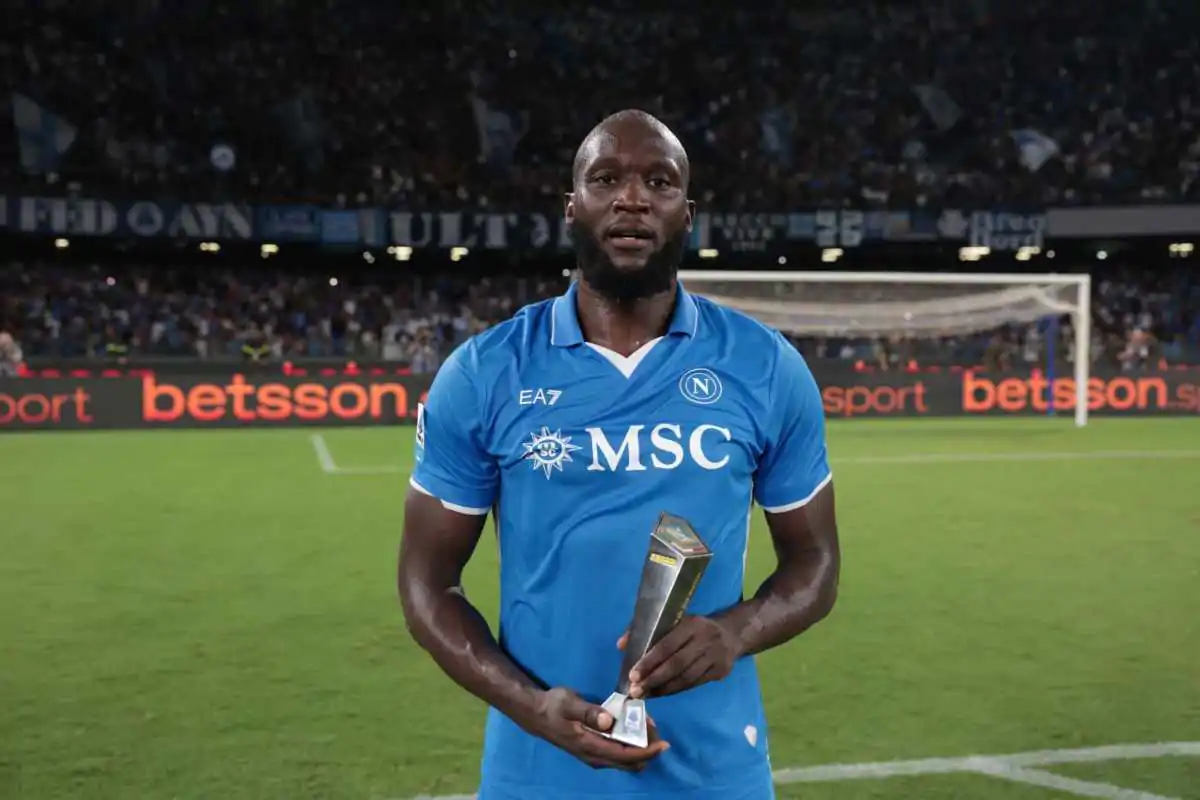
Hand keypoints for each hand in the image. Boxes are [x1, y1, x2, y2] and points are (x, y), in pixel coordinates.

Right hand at [525, 687, 668, 770]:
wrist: (535, 713)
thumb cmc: (553, 706)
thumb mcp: (569, 703)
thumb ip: (589, 712)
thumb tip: (609, 720)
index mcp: (590, 746)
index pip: (625, 756)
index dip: (647, 752)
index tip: (663, 744)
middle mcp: (594, 756)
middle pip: (629, 762)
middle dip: (647, 749)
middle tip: (656, 728)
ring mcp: (594, 755)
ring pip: (625, 759)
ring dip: (640, 746)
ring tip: (647, 724)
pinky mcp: (594, 749)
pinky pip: (618, 753)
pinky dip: (630, 743)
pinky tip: (633, 725)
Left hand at [618, 616, 742, 698]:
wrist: (733, 634)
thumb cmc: (695, 627)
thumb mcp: (674, 620)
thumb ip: (646, 630)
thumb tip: (621, 645)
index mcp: (692, 624)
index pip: (668, 645)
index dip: (649, 661)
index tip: (633, 675)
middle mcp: (705, 640)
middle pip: (677, 664)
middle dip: (654, 679)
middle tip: (636, 691)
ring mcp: (715, 658)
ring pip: (686, 678)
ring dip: (663, 689)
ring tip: (645, 695)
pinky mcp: (720, 672)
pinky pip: (694, 684)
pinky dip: (675, 690)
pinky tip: (661, 694)